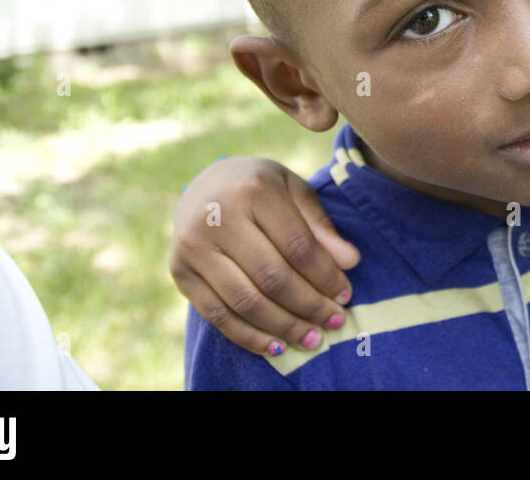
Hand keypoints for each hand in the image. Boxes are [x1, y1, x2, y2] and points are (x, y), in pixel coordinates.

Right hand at [170, 156, 360, 356]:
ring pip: (245, 301)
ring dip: (283, 326)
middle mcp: (217, 216)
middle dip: (308, 306)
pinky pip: (217, 315)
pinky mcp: (179, 271)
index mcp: (253, 190)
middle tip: (333, 321)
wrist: (205, 183)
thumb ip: (320, 227)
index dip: (325, 277)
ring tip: (311, 338)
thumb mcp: (294, 191)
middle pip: (272, 277)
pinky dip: (248, 336)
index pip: (298, 246)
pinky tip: (275, 346)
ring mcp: (193, 246)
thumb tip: (350, 262)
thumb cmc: (260, 187)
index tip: (345, 296)